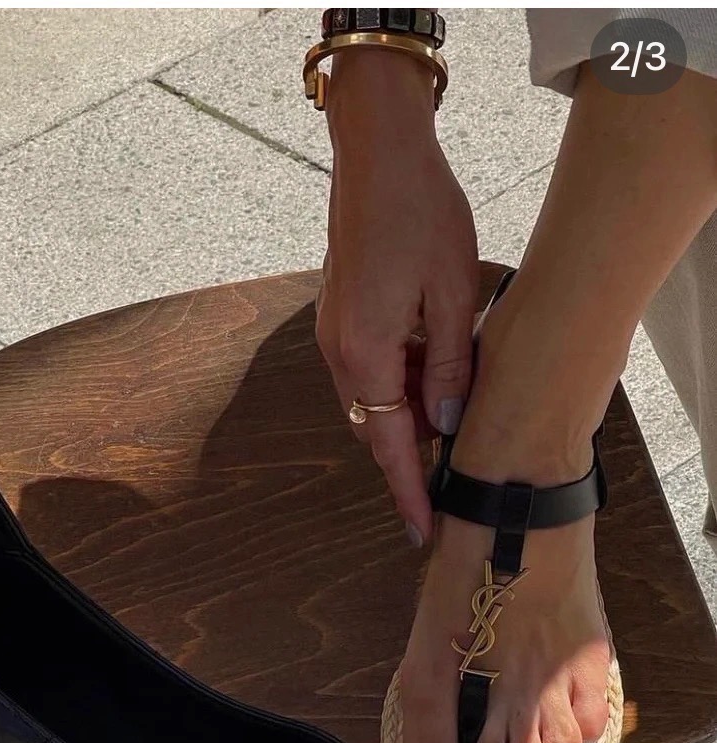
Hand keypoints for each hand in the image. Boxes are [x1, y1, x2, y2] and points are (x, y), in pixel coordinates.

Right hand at [316, 49, 477, 543]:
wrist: (377, 153)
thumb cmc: (419, 212)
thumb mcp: (454, 292)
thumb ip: (450, 366)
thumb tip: (447, 423)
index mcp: (365, 355)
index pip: (389, 447)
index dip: (409, 491)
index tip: (423, 530)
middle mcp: (340, 354)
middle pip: (379, 427)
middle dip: (417, 445)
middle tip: (466, 445)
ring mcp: (335, 336)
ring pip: (377, 397)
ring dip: (414, 404)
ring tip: (461, 384)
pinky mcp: (340, 318)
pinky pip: (372, 368)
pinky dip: (403, 376)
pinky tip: (437, 353)